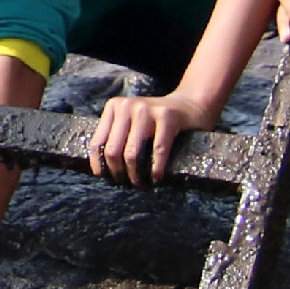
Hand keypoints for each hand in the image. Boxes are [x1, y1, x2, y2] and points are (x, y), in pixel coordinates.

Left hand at [89, 87, 220, 183]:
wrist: (191, 104)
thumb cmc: (157, 120)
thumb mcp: (132, 121)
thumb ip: (117, 136)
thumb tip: (101, 169)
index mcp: (114, 107)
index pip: (98, 142)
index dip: (99, 165)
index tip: (106, 179)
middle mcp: (127, 106)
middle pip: (113, 150)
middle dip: (118, 173)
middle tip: (125, 184)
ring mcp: (146, 109)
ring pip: (132, 153)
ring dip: (135, 175)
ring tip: (141, 184)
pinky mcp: (167, 117)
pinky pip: (157, 150)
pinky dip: (156, 169)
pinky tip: (157, 178)